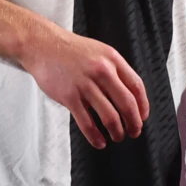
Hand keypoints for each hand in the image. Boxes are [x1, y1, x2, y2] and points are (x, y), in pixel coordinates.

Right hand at [20, 27, 149, 149]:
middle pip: (127, 103)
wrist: (42, 44)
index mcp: (112, 59)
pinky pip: (87, 123)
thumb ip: (114, 69)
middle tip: (134, 132)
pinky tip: (99, 141)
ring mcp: (85, 84)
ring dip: (117, 131)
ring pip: (110, 116)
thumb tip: (129, 94)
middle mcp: (101, 71)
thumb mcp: (99, 51)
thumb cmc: (70, 50)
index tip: (142, 117)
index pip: (136, 86)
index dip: (143, 105)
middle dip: (133, 123)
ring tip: (117, 136)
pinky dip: (96, 136)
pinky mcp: (69, 96)